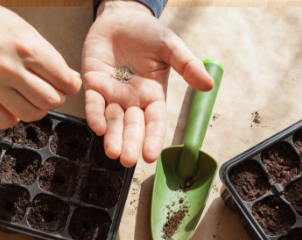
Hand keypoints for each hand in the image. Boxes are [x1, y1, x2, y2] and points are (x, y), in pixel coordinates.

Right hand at [0, 0, 81, 127]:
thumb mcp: (25, 30)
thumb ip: (49, 57)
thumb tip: (70, 79)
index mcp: (25, 48)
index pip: (64, 81)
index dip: (70, 85)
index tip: (68, 85)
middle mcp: (8, 68)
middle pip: (50, 101)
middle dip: (56, 97)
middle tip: (51, 91)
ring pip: (30, 114)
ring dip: (37, 109)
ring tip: (32, 98)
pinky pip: (4, 121)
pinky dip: (13, 117)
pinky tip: (12, 104)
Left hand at [82, 0, 213, 166]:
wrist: (120, 18)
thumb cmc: (147, 33)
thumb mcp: (170, 47)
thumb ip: (187, 65)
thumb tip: (208, 85)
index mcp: (152, 95)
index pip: (154, 122)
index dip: (153, 139)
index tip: (151, 156)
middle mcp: (132, 100)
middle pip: (132, 127)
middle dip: (130, 143)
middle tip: (128, 160)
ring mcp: (112, 94)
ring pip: (112, 121)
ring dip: (112, 137)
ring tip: (112, 153)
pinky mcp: (93, 85)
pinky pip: (93, 104)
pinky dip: (95, 115)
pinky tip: (98, 128)